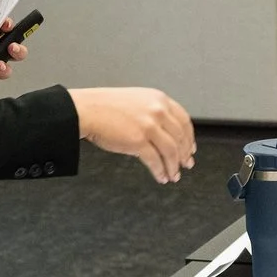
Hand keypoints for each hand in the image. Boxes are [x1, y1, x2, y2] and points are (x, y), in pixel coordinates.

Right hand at [69, 87, 195, 181]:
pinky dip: (160, 171)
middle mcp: (157, 111)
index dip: (189, 137)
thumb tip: (164, 132)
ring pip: (171, 151)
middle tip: (185, 165)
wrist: (86, 110)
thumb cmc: (104, 106)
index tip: (190, 148)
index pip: (184, 120)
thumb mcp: (136, 100)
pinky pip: (155, 160)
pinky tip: (161, 176)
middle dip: (184, 155)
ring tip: (173, 175)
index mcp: (159, 99)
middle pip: (180, 138)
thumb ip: (152, 111)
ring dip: (173, 166)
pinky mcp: (138, 141)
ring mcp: (149, 126)